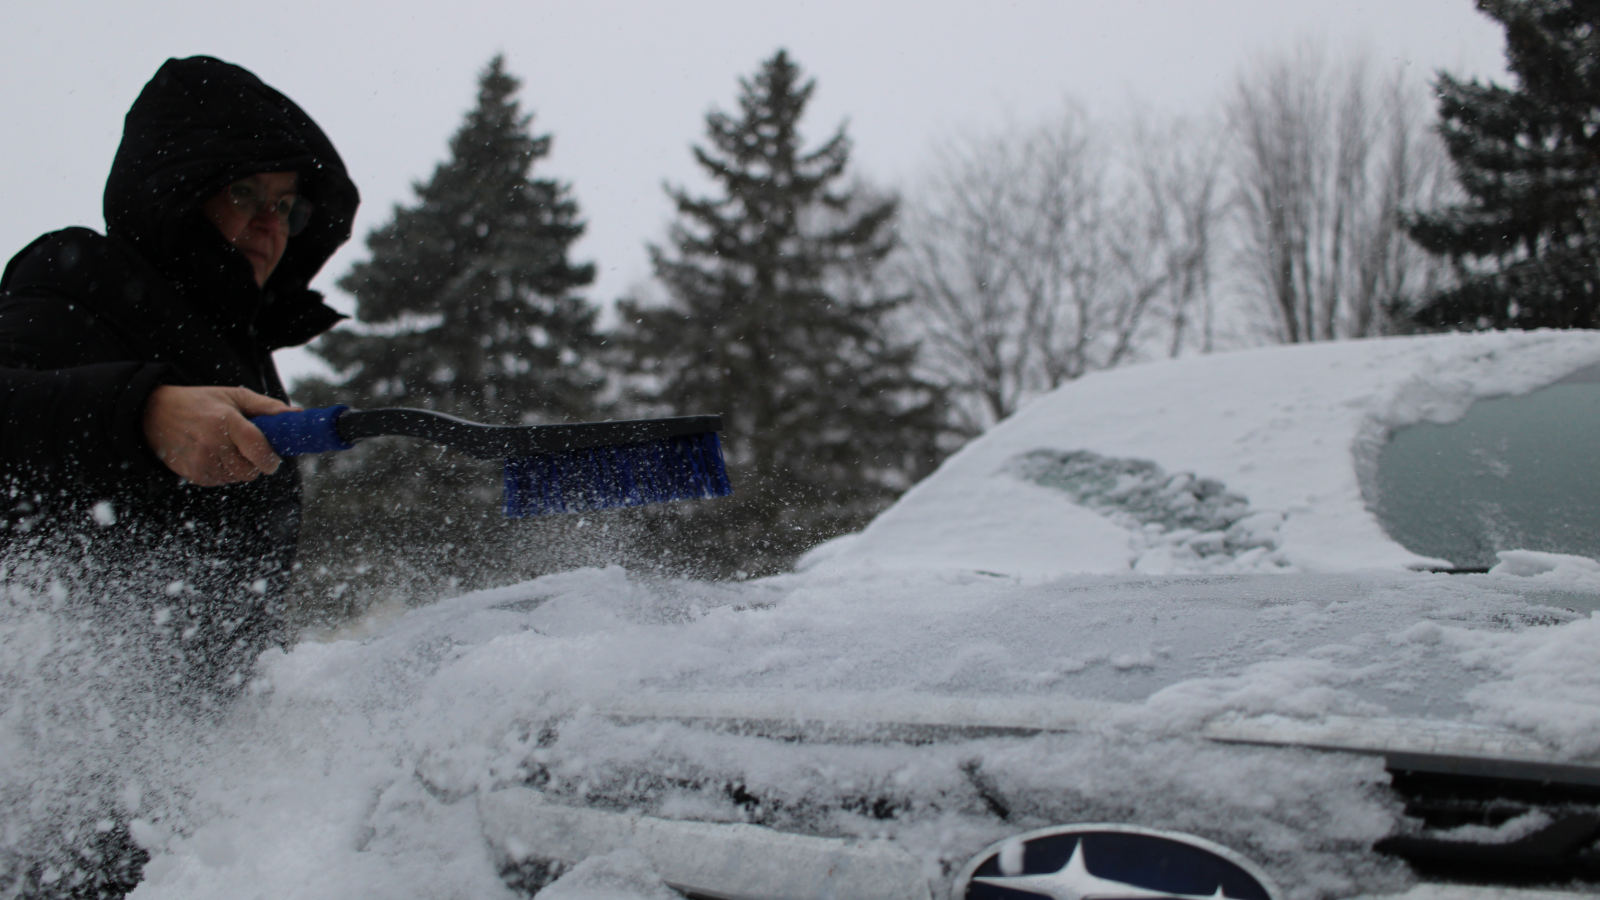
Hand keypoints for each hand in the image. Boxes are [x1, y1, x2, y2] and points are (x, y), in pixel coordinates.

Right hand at [142, 385, 300, 485]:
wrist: (152, 413)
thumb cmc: (199, 402)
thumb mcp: (233, 396)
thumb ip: (266, 407)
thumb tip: (295, 414)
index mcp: (226, 421)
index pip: (258, 449)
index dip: (270, 458)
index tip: (274, 458)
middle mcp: (212, 443)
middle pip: (250, 470)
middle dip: (255, 463)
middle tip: (248, 449)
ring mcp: (200, 460)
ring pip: (237, 478)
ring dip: (239, 468)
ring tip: (227, 448)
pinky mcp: (192, 473)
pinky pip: (220, 482)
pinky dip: (223, 473)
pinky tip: (213, 455)